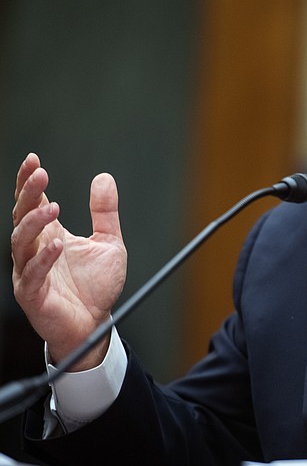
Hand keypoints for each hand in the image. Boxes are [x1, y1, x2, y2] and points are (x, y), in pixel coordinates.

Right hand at [11, 153, 126, 369]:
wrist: (96, 323)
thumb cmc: (96, 285)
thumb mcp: (109, 242)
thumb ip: (105, 212)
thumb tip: (104, 178)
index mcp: (49, 235)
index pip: (32, 203)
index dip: (29, 182)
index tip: (34, 160)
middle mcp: (35, 250)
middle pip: (22, 216)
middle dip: (28, 194)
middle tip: (40, 174)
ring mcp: (30, 272)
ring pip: (21, 242)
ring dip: (34, 222)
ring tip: (51, 206)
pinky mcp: (33, 294)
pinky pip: (33, 274)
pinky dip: (43, 258)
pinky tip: (56, 244)